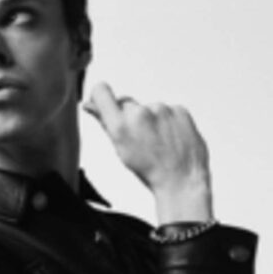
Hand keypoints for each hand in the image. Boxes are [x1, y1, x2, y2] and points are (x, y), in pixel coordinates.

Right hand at [83, 82, 212, 223]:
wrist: (182, 181)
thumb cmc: (150, 172)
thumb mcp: (121, 150)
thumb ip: (104, 122)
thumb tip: (90, 105)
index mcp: (121, 126)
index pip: (101, 91)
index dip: (100, 96)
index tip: (103, 103)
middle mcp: (140, 114)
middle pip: (127, 104)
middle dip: (130, 117)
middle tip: (141, 139)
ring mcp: (162, 110)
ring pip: (149, 109)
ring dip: (151, 121)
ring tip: (160, 143)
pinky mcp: (179, 110)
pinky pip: (168, 111)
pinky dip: (169, 122)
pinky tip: (171, 139)